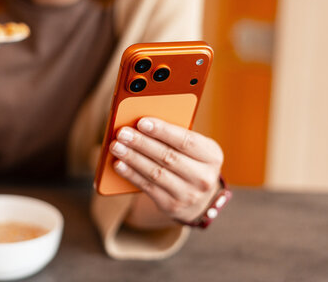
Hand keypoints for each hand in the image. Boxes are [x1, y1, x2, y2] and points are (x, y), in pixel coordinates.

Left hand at [109, 117, 223, 226]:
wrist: (199, 199)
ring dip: (132, 158)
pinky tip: (118, 164)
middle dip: (142, 143)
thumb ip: (174, 136)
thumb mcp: (193, 149)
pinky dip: (131, 174)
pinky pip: (148, 187)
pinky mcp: (172, 206)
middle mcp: (204, 177)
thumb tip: (141, 124)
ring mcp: (189, 194)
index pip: (186, 141)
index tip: (142, 122)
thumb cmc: (190, 161)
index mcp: (212, 155)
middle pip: (168, 157)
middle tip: (122, 133)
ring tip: (116, 146)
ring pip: (155, 173)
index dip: (163, 131)